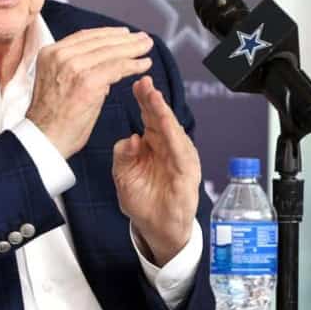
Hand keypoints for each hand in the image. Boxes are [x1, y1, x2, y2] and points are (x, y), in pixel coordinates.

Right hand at [27, 27, 152, 158]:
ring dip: (133, 49)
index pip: (85, 36)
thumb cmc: (52, 119)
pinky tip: (145, 64)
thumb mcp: (57, 82)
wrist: (43, 139)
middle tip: (143, 38)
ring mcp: (73, 66)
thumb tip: (102, 69)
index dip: (108, 34)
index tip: (124, 34)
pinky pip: (117, 67)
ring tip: (148, 47)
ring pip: (111, 52)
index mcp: (50, 53)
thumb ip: (77, 70)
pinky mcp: (87, 81)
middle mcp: (60, 55)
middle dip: (126, 39)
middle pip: (100, 41)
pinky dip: (134, 65)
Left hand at [112, 76, 200, 265]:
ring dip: (164, 114)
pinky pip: (181, 152)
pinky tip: (167, 125)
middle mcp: (168, 146)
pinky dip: (174, 138)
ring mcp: (180, 158)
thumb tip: (129, 138)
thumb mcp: (123, 175)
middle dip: (153, 100)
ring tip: (155, 98)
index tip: (137, 83)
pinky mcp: (187, 173)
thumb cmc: (143, 199)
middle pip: (161, 117)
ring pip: (172, 131)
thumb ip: (123, 155)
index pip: (148, 115)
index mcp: (153, 143)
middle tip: (145, 82)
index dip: (143, 99)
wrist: (157, 227)